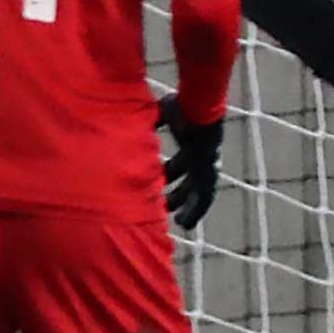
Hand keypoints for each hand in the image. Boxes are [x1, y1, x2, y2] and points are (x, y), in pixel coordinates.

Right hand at [158, 96, 223, 230]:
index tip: (154, 184)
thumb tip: (124, 115)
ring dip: (187, 207)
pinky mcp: (209, 176)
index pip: (179, 164)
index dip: (167, 174)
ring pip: (198, 194)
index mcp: (190, 143)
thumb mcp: (158, 114)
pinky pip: (203, 200)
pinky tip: (184, 224)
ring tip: (177, 222)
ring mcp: (207, 168)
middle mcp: (200, 158)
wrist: (198, 112)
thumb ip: (146, 120)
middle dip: (177, 194)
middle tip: (164, 204)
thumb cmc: (180, 108)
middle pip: (188, 181)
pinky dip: (194, 212)